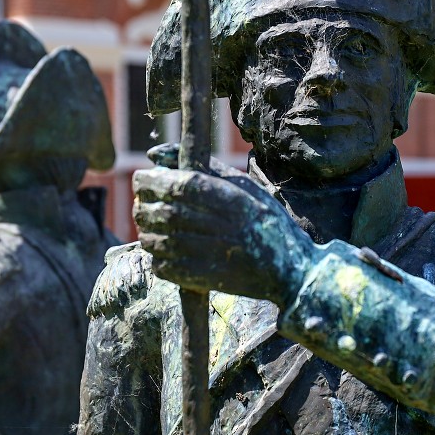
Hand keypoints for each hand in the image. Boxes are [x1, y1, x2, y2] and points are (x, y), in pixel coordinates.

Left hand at [133, 158, 314, 306]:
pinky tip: (170, 250)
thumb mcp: (242, 186)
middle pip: (159, 212)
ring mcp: (208, 255)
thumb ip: (201, 166)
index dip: (149, 181)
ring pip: (155, 240)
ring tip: (158, 226)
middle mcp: (217, 226)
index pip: (174, 185)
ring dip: (147, 231)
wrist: (290, 269)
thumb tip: (155, 154)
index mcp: (228, 199)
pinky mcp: (201, 280)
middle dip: (144, 205)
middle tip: (146, 203)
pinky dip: (158, 256)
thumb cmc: (265, 220)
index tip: (143, 178)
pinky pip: (162, 266)